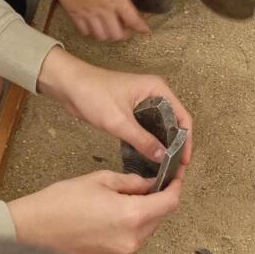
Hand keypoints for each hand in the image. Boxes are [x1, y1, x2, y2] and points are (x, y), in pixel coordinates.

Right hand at [7, 171, 181, 253]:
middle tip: (140, 188)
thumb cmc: (58, 204)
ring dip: (138, 218)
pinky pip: (126, 245)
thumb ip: (130, 182)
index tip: (175, 178)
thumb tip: (148, 185)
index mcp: (132, 216)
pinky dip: (123, 232)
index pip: (170, 203)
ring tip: (114, 205)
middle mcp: (131, 241)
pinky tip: (103, 222)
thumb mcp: (98, 180)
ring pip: (142, 233)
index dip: (175, 187)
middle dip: (154, 202)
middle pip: (158, 219)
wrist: (29, 232)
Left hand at [37, 48, 192, 168]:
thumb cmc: (93, 94)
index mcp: (157, 89)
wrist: (68, 85)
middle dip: (176, 146)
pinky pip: (147, 129)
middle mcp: (155, 95)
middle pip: (174, 123)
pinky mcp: (132, 111)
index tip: (184, 160)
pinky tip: (149, 157)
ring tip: (165, 166)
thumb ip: (143, 140)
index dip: (186, 140)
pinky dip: (150, 142)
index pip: (182, 117)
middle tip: (176, 168)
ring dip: (163, 145)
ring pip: (161, 128)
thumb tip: (163, 157)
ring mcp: (144, 103)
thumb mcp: (119, 121)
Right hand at [46, 0, 152, 40]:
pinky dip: (91, 32)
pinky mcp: (75, 15)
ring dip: (108, 36)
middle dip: (124, 35)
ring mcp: (89, 15)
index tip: (146, 31)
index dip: (142, 28)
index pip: (133, 20)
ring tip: (111, 30)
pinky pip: (85, 31)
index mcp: (116, 0)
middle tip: (126, 30)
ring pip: (101, 36)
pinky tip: (93, 26)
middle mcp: (104, 11)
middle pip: (117, 34)